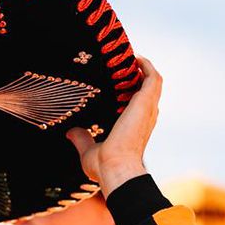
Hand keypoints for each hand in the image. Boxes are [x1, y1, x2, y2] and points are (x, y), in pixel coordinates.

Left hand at [66, 56, 160, 194]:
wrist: (115, 168)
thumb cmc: (105, 166)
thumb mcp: (89, 150)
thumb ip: (82, 139)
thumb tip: (70, 133)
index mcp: (136, 127)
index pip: (139, 104)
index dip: (133, 90)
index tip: (120, 79)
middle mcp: (146, 117)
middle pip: (149, 90)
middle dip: (139, 75)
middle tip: (124, 62)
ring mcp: (148, 109)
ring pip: (154, 81)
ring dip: (145, 67)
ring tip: (130, 56)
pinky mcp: (145, 102)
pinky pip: (153, 77)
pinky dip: (147, 65)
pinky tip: (135, 57)